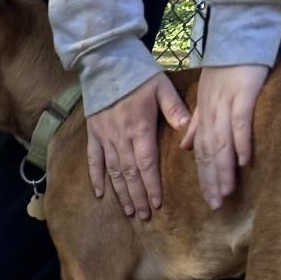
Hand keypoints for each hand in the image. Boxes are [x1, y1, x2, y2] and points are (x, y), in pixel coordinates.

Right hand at [86, 73, 191, 219]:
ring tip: (129, 211)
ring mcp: (104, 139)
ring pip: (114, 172)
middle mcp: (120, 138)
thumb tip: (187, 127)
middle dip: (139, 196)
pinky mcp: (93, 136)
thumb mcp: (161, 87)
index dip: (152, 185)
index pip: (147, 164)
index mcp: (140, 128)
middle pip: (131, 174)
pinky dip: (97, 179)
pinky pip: (94, 162)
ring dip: (122, 193)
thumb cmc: (138, 74)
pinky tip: (101, 195)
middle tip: (145, 216)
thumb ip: (174, 108)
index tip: (157, 203)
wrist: (105, 64)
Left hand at [180, 64, 268, 207]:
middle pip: (209, 154)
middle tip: (215, 204)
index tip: (208, 198)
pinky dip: (240, 142)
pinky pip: (239, 123)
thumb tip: (187, 148)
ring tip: (226, 191)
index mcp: (203, 118)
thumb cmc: (225, 71)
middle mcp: (210, 116)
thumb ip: (197, 124)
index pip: (201, 154)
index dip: (204, 177)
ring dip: (223, 170)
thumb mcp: (206, 99)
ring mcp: (225, 107)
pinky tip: (242, 162)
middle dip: (211, 181)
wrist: (236, 41)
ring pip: (221, 144)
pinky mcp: (242, 96)